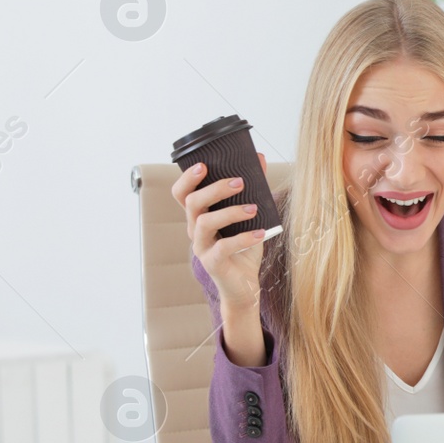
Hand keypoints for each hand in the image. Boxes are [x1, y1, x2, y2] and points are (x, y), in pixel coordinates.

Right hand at [171, 152, 269, 309]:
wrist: (245, 284)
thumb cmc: (244, 246)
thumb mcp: (250, 216)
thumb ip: (253, 189)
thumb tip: (260, 158)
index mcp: (200, 215)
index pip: (182, 194)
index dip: (187, 179)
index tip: (203, 165)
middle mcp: (195, 229)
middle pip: (192, 203)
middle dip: (214, 189)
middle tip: (240, 182)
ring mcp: (202, 247)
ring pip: (204, 223)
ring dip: (230, 212)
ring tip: (253, 209)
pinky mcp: (212, 263)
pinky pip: (223, 248)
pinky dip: (243, 238)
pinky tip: (261, 233)